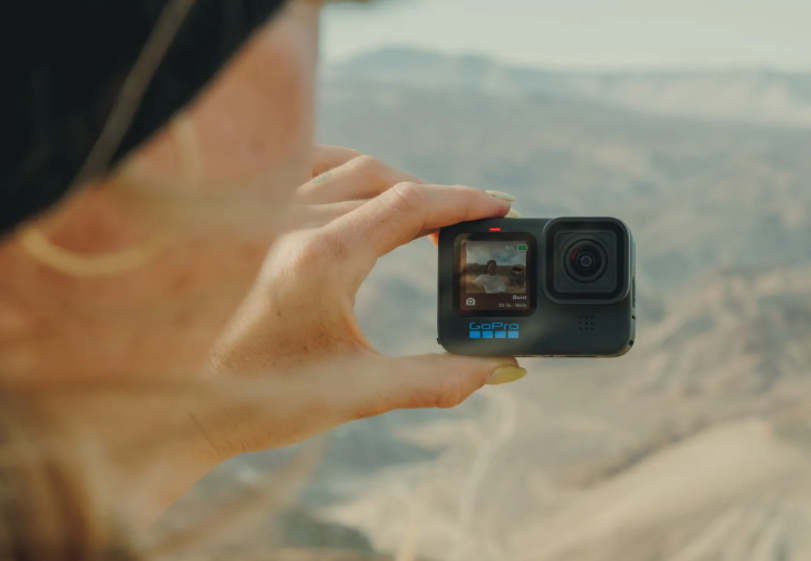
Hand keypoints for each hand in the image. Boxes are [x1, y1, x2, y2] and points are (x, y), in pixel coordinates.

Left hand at [203, 178, 526, 458]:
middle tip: (466, 224)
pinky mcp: (245, 219)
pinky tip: (357, 191)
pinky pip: (304, 167)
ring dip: (393, 183)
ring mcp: (263, 214)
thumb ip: (437, 380)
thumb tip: (498, 370)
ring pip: (345, 167)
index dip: (463, 201)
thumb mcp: (360, 393)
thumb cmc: (263, 400)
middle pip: (383, 180)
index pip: (410, 204)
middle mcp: (290, 221)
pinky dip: (344, 171)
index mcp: (323, 257)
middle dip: (434, 197)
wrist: (181, 405)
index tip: (498, 206)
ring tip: (421, 212)